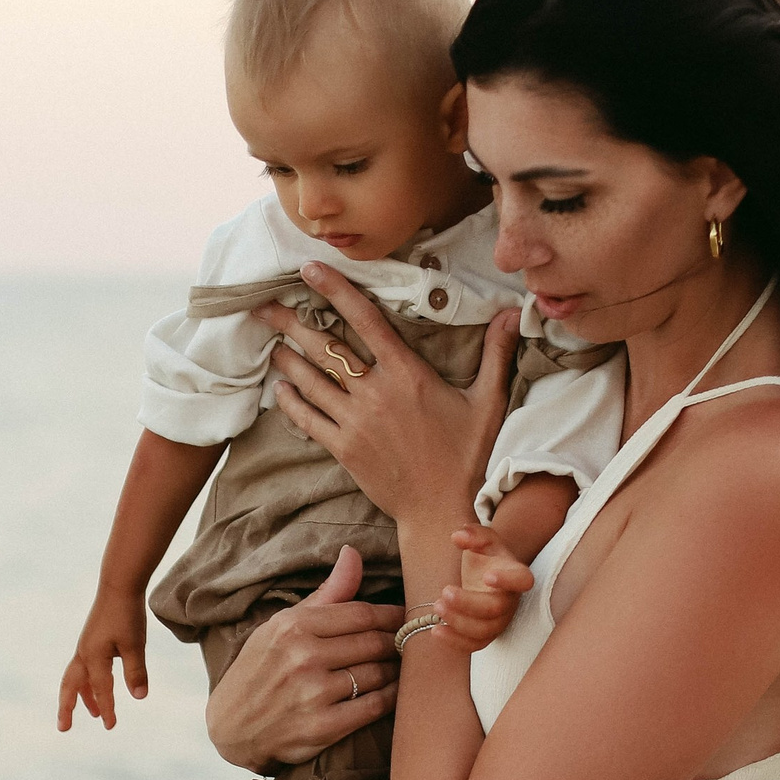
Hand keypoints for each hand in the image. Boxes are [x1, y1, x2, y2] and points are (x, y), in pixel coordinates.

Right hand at [58, 585, 147, 729]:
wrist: (118, 585)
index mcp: (93, 657)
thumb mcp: (135, 645)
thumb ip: (136, 672)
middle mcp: (84, 654)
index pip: (101, 690)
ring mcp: (85, 646)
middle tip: (63, 728)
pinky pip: (83, 668)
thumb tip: (139, 697)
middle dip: (67, 708)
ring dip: (80, 696)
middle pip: (70, 687)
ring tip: (91, 713)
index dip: (107, 709)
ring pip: (76, 678)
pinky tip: (98, 685)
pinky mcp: (91, 640)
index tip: (110, 726)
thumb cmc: (127, 614)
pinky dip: (87, 682)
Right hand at [206, 546, 404, 770]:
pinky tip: (395, 691)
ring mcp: (313, 694)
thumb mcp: (281, 626)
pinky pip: (374, 706)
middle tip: (410, 642)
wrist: (231, 727)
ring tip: (402, 665)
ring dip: (397, 669)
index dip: (392, 614)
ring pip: (378, 673)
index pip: (361, 613)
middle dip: (397, 642)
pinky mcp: (323, 728)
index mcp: (293, 626)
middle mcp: (303, 657)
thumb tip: (353, 554)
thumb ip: (325, 594)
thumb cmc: (260, 669)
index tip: (406, 617)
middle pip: (374, 642)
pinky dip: (392, 697)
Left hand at [261, 266, 518, 531]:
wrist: (444, 510)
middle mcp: (376, 393)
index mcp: (407, 374)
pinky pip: (308, 419)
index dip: (336, 289)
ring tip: (269, 338)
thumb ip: (497, 354)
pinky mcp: (343, 449)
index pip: (366, 319)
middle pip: (325, 347)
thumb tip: (515, 312)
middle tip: (264, 304)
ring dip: (286, 357)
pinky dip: (290, 401)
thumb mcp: (489, 402)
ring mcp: (355, 422)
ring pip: (310, 380)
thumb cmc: (468, 456)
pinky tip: (278, 388)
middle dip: (292, 321)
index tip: (310, 268)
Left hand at [432, 525, 535, 653]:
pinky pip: (474, 645)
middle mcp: (511, 601)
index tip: (487, 576)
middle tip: (445, 591)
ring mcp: (500, 621)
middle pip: (495, 609)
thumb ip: (474, 534)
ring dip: (459, 622)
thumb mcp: (483, 540)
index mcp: (515, 574)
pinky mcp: (486, 635)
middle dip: (468, 603)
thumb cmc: (487, 557)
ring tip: (437, 607)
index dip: (508, 581)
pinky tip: (436, 630)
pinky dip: (455, 642)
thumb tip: (458, 536)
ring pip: (484, 630)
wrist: (485, 577)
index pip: (521, 580)